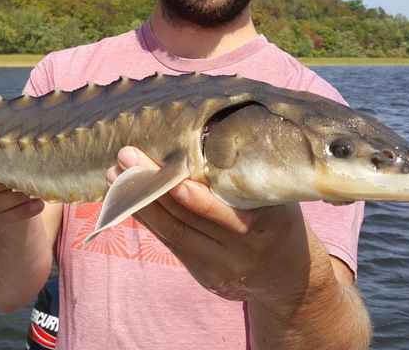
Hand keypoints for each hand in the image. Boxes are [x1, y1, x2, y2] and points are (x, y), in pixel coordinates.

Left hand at [108, 147, 318, 305]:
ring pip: (173, 233)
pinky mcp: (205, 276)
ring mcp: (221, 267)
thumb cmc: (282, 221)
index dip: (193, 196)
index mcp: (267, 226)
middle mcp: (241, 250)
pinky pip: (171, 244)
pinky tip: (127, 198)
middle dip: (153, 187)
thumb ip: (248, 176)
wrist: (292, 278)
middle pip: (188, 219)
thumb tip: (210, 130)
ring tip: (116, 174)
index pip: (222, 212)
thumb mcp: (279, 198)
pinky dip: (149, 219)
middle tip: (127, 156)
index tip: (169, 172)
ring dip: (140, 202)